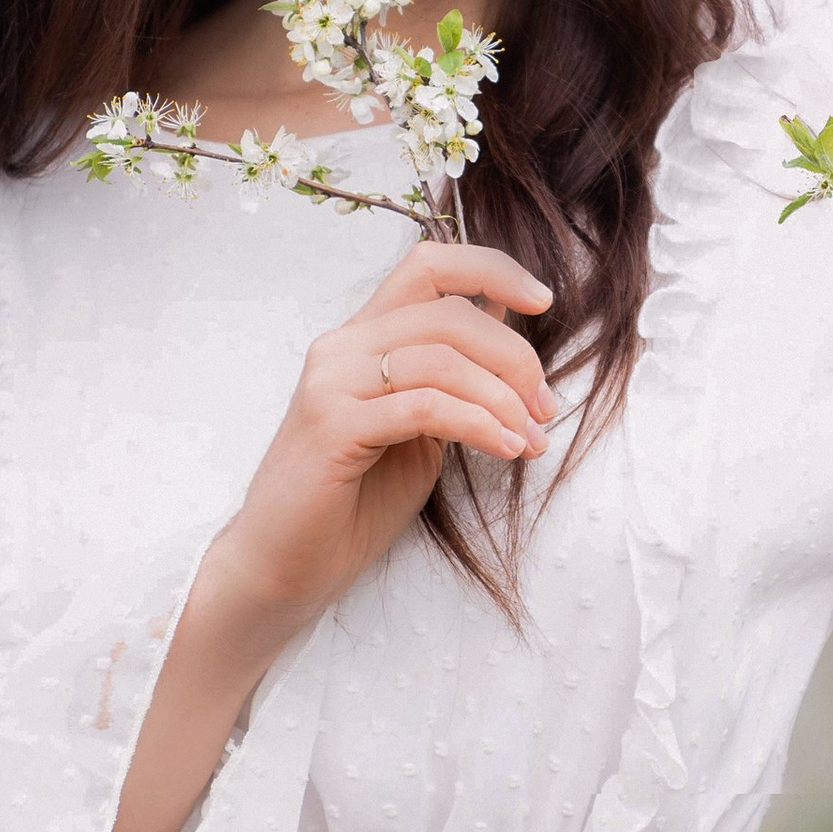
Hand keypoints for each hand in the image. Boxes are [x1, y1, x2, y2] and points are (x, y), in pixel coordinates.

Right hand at [197, 239, 557, 648]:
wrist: (287, 565)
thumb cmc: (354, 503)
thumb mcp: (421, 428)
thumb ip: (454, 377)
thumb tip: (508, 321)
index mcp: (363, 338)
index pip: (428, 266)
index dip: (492, 270)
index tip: (542, 300)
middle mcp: (342, 347)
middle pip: (449, 314)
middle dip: (515, 357)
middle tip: (545, 409)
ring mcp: (331, 383)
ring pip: (442, 359)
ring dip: (503, 400)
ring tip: (531, 441)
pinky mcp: (332, 426)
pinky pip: (423, 407)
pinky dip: (477, 424)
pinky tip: (504, 449)